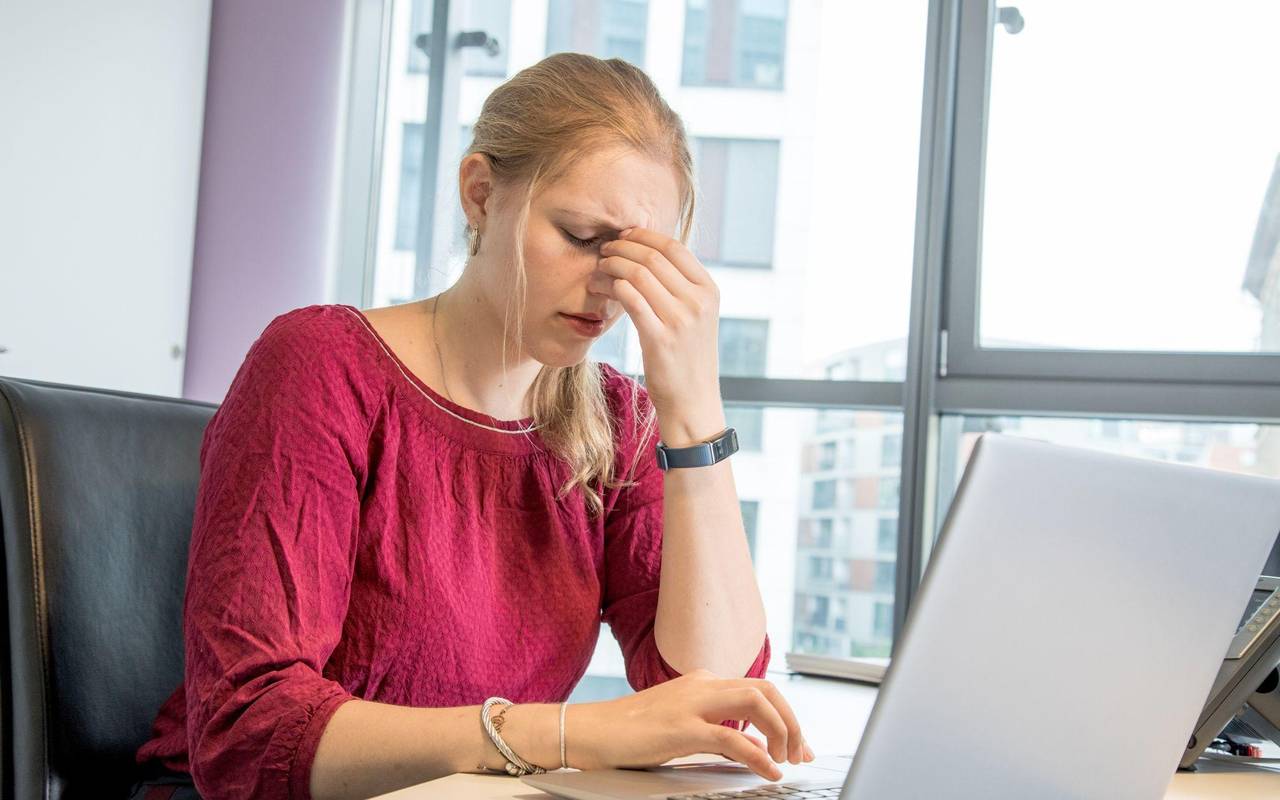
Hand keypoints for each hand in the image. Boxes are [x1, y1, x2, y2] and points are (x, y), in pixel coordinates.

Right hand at [570, 669, 815, 780]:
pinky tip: (768, 769)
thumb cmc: (628, 732)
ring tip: (786, 759)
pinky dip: (757, 753)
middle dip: (791, 721)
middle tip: (800, 752)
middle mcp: (701, 684)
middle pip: (765, 689)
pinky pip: (730, 736)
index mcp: (702, 681)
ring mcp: (691, 703)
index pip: (758, 688)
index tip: (797, 744)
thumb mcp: (681, 726)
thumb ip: (716, 730)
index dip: (785, 715)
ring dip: (781, 730)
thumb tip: (750, 745)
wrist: (587, 730)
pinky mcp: (680, 727)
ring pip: (755, 701)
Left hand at [597, 228, 721, 425]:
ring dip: (612, 265)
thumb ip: (680, 287)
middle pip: (653, 257)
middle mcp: (698, 301)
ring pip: (638, 274)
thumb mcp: (696, 317)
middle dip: (623, 247)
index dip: (644, 236)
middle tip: (604, 250)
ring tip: (598, 269)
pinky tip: (601, 288)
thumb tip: (649, 256)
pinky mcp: (660, 338)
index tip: (624, 235)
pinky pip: (630, 298)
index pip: (674, 247)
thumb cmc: (688, 358)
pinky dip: (612, 286)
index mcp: (709, 290)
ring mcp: (681, 320)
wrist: (693, 401)